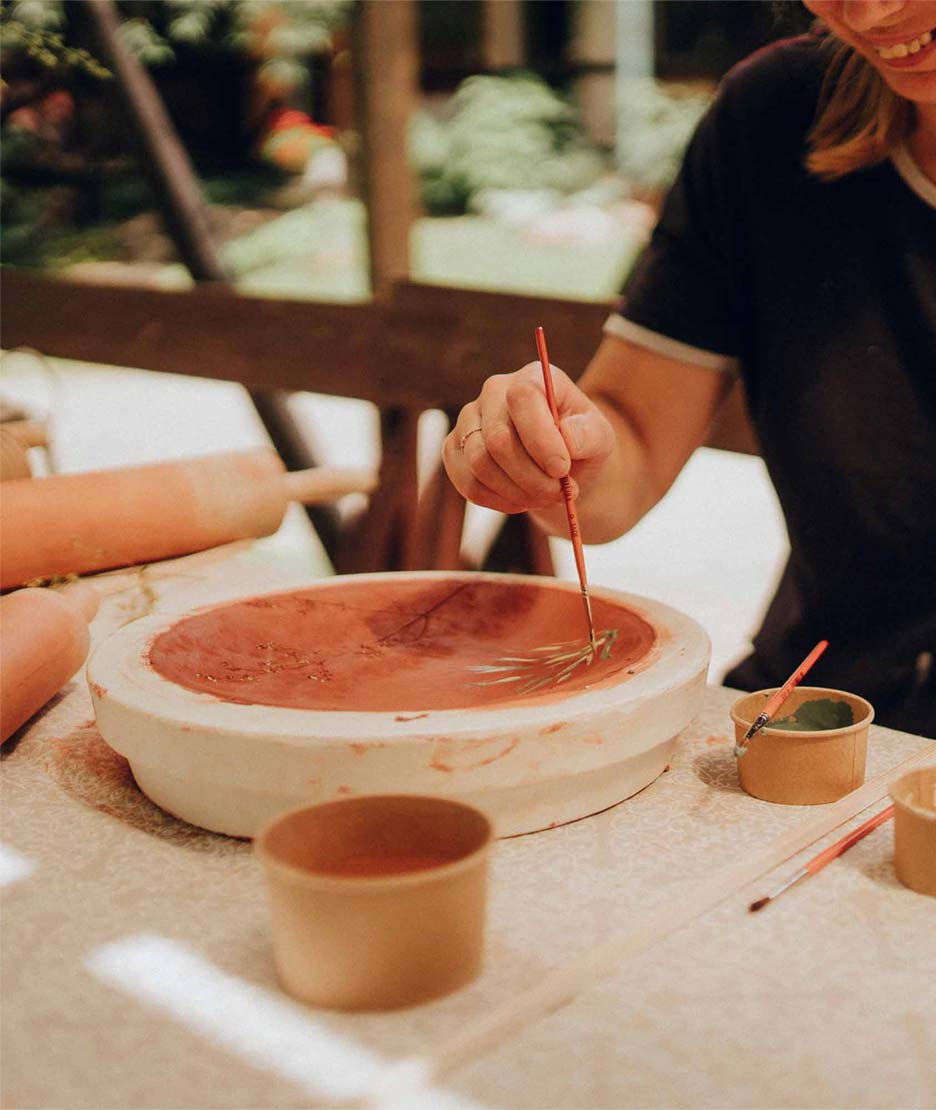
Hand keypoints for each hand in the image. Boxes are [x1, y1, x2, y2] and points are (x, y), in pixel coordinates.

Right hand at [443, 361, 614, 514]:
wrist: (561, 465)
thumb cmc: (580, 445)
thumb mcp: (599, 437)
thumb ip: (589, 434)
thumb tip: (566, 437)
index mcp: (531, 377)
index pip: (522, 399)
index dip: (540, 439)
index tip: (561, 469)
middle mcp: (494, 392)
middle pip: (498, 439)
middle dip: (531, 476)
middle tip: (557, 493)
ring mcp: (469, 420)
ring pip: (480, 464)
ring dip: (517, 492)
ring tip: (544, 497)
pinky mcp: (455, 450)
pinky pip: (468, 484)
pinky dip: (499, 501)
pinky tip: (521, 500)